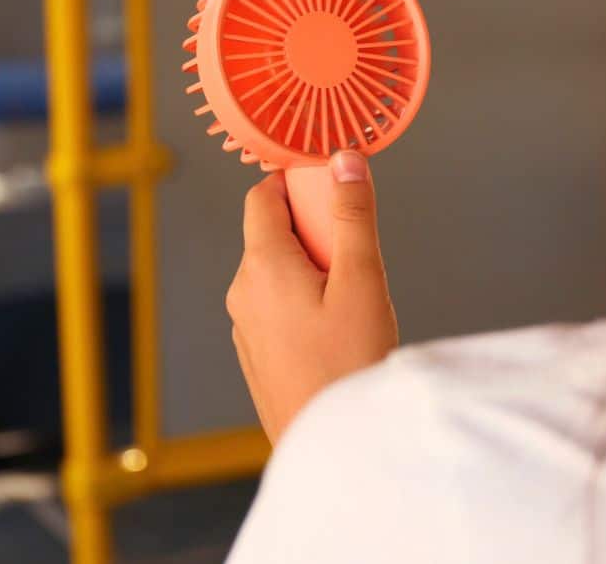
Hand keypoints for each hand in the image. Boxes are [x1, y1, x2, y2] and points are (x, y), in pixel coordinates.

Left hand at [227, 150, 398, 444]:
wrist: (334, 448)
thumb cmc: (348, 367)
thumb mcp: (363, 280)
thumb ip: (352, 214)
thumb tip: (344, 159)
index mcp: (261, 266)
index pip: (262, 196)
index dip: (296, 182)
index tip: (332, 190)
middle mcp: (242, 292)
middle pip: (273, 233)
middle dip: (315, 232)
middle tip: (356, 259)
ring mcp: (246, 326)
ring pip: (277, 273)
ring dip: (313, 270)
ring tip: (352, 304)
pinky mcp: (257, 355)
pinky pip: (278, 308)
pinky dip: (305, 302)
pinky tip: (337, 333)